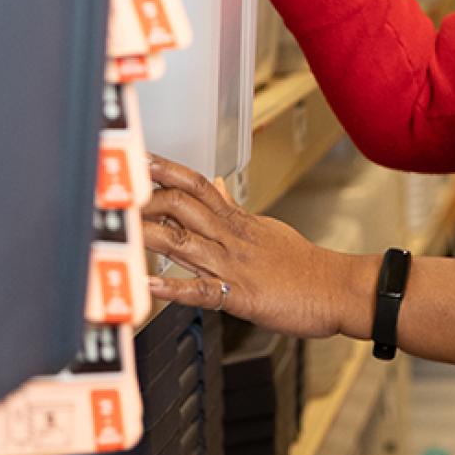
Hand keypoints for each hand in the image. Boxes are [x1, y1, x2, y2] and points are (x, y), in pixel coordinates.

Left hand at [142, 155, 348, 337]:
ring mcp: (235, 265)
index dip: (167, 171)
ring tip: (123, 228)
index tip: (141, 159)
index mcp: (239, 221)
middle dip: (149, 198)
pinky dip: (175, 287)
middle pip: (185, 207)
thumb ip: (235, 209)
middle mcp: (232, 238)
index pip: (198, 186)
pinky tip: (151, 286)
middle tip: (118, 193)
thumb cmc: (304, 265)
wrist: (336, 288)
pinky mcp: (240, 295)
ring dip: (151, 234)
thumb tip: (215, 185)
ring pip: (186, 243)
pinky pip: (202, 290)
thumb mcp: (268, 228)